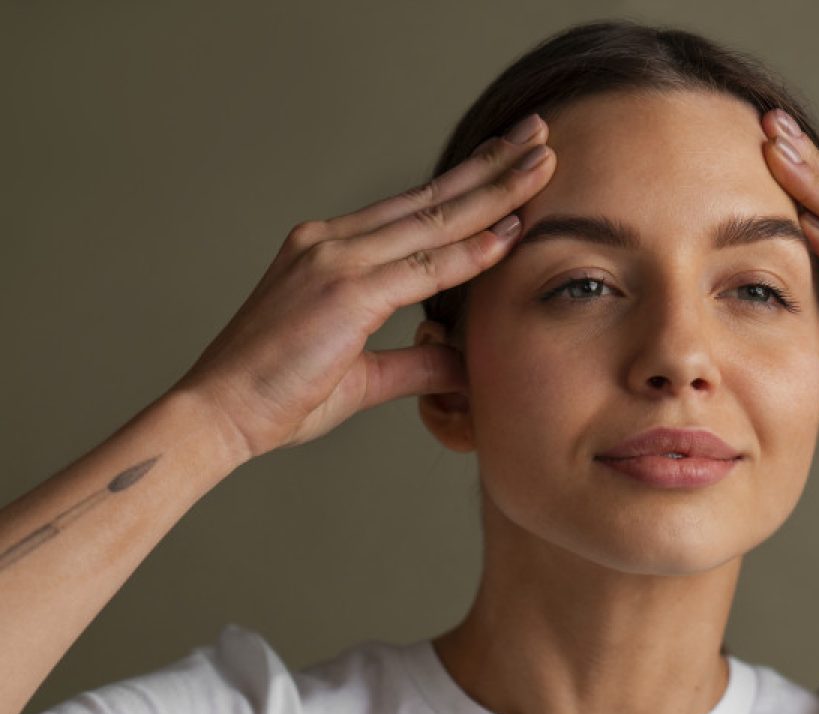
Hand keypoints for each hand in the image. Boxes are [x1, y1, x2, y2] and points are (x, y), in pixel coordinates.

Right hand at [171, 115, 555, 461]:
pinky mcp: (342, 290)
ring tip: (542, 164)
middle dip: (491, 167)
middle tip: (538, 137)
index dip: (466, 185)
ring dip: (494, 192)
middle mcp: (330, 241)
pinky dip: (469, 252)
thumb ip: (416, 364)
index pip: (413, 208)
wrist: (218, 413)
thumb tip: (463, 366)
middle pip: (430, 196)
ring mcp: (335, 259)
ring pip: (433, 219)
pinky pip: (422, 267)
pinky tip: (510, 235)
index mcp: (328, 250)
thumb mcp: (364, 376)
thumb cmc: (278, 395)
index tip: (509, 165)